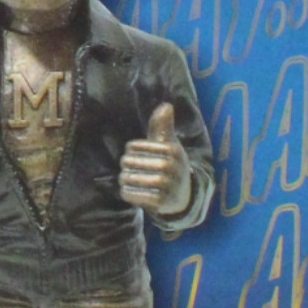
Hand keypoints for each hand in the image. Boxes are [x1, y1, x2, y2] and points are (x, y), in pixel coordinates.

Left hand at [120, 102, 191, 218]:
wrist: (184, 195)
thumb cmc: (171, 163)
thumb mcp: (169, 144)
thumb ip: (163, 125)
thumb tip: (166, 105)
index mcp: (173, 150)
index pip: (138, 146)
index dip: (131, 148)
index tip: (131, 151)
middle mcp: (172, 167)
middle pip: (134, 162)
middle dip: (127, 164)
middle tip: (125, 166)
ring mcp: (168, 185)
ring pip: (133, 179)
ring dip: (125, 179)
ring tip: (124, 178)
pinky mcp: (161, 202)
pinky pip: (135, 195)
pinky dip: (128, 193)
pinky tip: (127, 190)